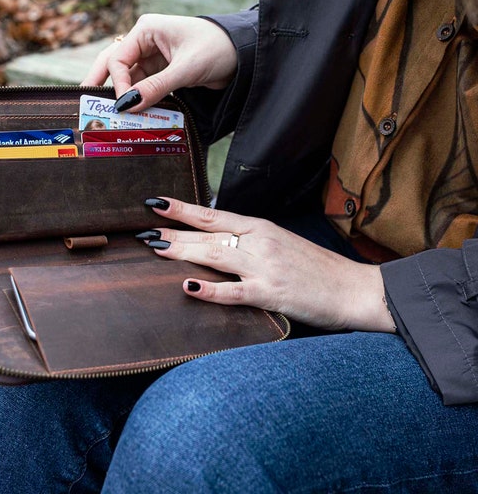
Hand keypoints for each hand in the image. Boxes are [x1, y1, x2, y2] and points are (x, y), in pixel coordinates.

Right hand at [80, 14, 237, 111]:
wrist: (244, 52)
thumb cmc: (218, 48)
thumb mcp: (186, 68)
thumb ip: (156, 87)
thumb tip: (128, 105)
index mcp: (146, 30)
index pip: (118, 59)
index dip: (119, 84)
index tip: (125, 105)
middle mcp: (145, 42)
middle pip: (113, 65)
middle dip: (99, 84)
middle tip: (83, 104)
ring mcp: (153, 58)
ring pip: (128, 79)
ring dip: (122, 97)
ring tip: (107, 116)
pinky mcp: (162, 72)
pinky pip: (143, 87)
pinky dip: (138, 100)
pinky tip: (131, 113)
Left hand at [141, 197, 395, 332]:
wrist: (353, 289)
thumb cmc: (317, 268)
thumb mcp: (282, 243)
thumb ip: (251, 240)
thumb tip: (217, 238)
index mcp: (261, 228)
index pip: (214, 215)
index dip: (183, 209)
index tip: (157, 203)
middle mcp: (259, 242)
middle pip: (208, 234)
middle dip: (173, 231)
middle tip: (143, 230)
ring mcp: (264, 267)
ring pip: (215, 255)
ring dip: (182, 251)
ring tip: (155, 247)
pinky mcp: (271, 293)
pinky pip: (235, 291)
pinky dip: (211, 289)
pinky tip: (189, 286)